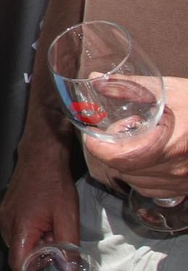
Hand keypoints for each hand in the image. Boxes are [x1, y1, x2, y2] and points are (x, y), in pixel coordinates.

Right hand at [0, 146, 79, 270]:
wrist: (40, 157)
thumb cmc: (55, 184)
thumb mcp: (68, 215)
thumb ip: (68, 244)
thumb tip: (68, 268)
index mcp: (22, 229)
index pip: (19, 265)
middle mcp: (7, 226)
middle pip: (18, 256)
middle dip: (37, 261)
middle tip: (59, 255)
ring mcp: (4, 218)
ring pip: (17, 245)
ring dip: (34, 248)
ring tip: (54, 236)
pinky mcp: (5, 211)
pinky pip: (15, 233)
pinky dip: (29, 237)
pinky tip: (45, 226)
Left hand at [83, 76, 187, 198]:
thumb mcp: (167, 90)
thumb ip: (129, 87)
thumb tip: (94, 81)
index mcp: (170, 145)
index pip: (120, 158)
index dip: (98, 148)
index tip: (92, 135)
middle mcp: (177, 169)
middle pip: (125, 170)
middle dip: (112, 152)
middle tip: (117, 132)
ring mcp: (183, 181)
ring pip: (137, 182)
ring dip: (126, 165)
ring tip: (135, 142)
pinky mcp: (187, 187)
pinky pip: (153, 189)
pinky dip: (142, 176)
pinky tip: (148, 157)